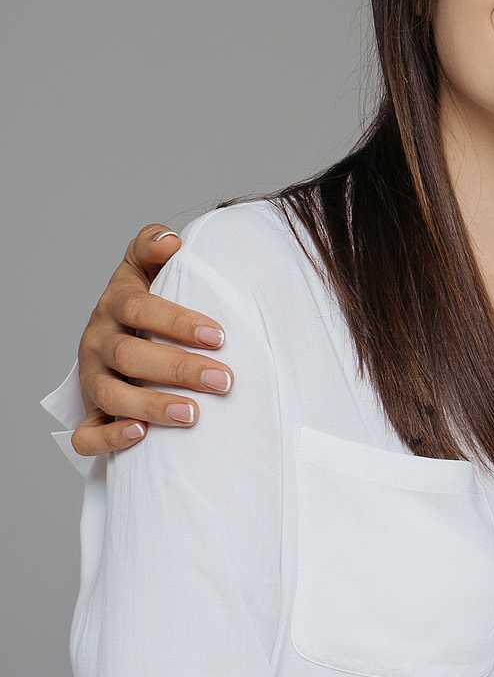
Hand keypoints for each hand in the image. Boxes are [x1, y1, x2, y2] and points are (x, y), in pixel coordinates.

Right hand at [71, 223, 230, 455]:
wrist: (125, 337)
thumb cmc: (151, 304)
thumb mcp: (148, 269)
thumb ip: (153, 247)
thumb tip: (171, 240)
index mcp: (114, 305)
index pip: (139, 309)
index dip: (178, 322)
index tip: (220, 335)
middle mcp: (97, 342)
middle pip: (129, 355)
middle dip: (179, 369)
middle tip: (224, 380)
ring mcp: (91, 378)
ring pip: (109, 395)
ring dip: (151, 405)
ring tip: (192, 414)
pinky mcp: (90, 413)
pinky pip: (86, 433)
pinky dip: (109, 437)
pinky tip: (140, 435)